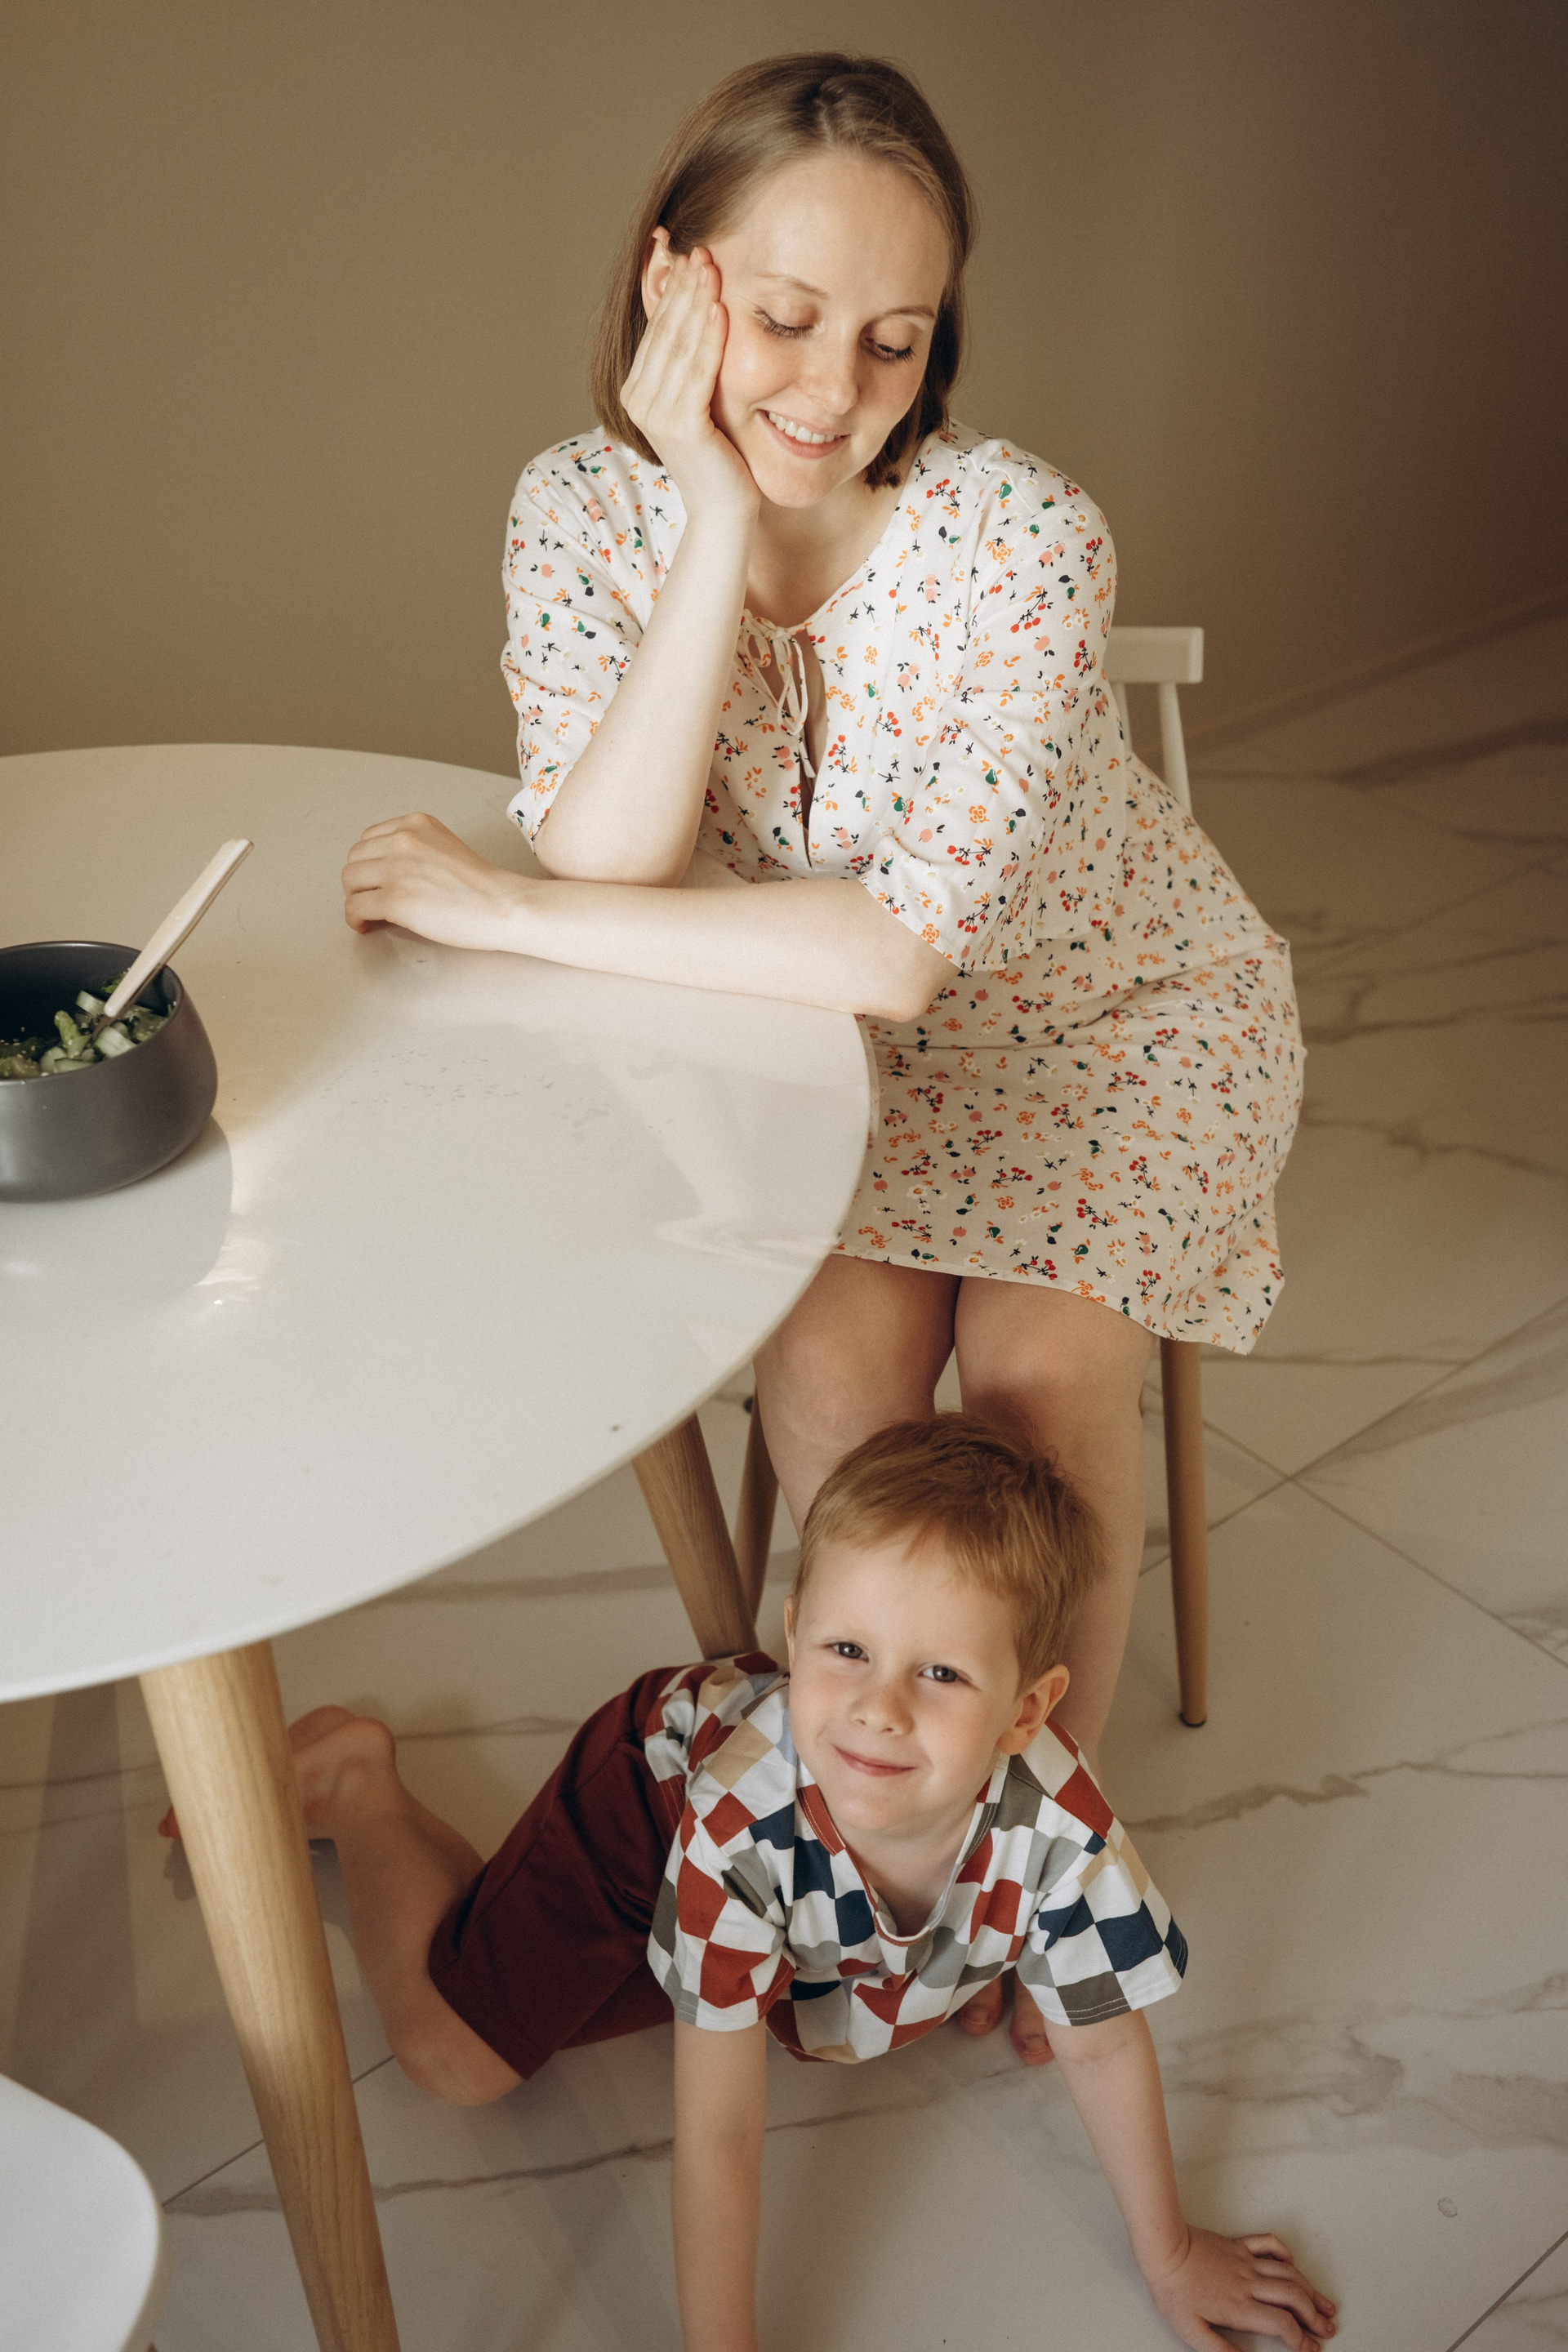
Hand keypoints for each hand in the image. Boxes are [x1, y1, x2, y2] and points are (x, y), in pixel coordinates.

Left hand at [341, 812, 527, 948]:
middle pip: (355, 859)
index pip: (369, 839)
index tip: (377, 880)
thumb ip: (416, 850)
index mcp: (416, 825)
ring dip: (355, 899)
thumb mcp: (445, 848)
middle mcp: (403, 840)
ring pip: (350, 881)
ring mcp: (397, 869)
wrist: (505, 905)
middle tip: (372, 899)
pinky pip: (355, 907)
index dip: (369, 864)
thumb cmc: (484, 887)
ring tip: (370, 914)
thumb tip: (387, 873)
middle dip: (360, 882)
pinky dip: (355, 919)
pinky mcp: (395, 899)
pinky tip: (367, 926)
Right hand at [622, 234, 758, 527]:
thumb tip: (700, 311)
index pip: (656, 329)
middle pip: (664, 331)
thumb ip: (693, 363)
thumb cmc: (721, 459)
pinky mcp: (682, 425)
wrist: (724, 512)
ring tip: (710, 265)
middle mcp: (639, 399)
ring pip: (679, 345)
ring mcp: (657, 413)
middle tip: (700, 246)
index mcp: (638, 391)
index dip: (669, 289)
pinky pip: (697, 371)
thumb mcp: (702, 400)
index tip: (683, 251)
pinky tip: (721, 308)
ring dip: (695, 302)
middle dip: (682, 287)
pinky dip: (709, 338)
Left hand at [1143, 2226, 1336, 2350]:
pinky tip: (1294, 2265)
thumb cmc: (1173, 2291)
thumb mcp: (1191, 2331)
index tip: (1310, 2350)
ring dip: (1310, 2290)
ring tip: (1325, 2305)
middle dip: (1315, 2316)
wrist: (1163, 2249)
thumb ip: (1219, 2350)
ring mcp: (1246, 2261)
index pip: (1282, 2324)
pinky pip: (1269, 2244)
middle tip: (1328, 2330)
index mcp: (1239, 2307)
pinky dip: (1286, 2253)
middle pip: (1293, 2298)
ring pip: (1288, 2273)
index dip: (1300, 2340)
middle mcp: (1249, 2282)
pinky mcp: (1239, 2245)